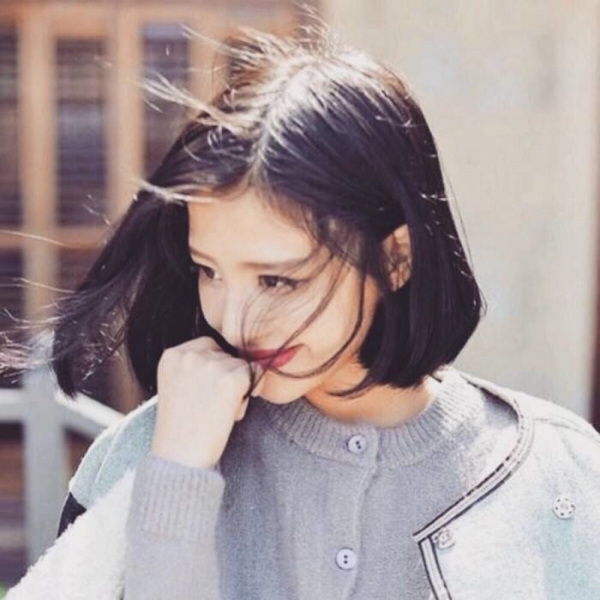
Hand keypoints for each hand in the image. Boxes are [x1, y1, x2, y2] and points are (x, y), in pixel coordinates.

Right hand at [151, 336, 264, 469]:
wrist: (180, 457)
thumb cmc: (180, 428)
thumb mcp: (176, 386)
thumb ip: (194, 366)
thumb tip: (232, 356)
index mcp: (172, 355)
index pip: (208, 345)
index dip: (214, 367)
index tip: (206, 390)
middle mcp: (190, 354)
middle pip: (226, 355)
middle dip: (225, 377)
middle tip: (211, 405)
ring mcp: (212, 365)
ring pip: (241, 365)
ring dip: (237, 387)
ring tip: (218, 411)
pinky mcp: (232, 378)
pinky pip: (254, 375)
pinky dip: (250, 392)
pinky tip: (232, 412)